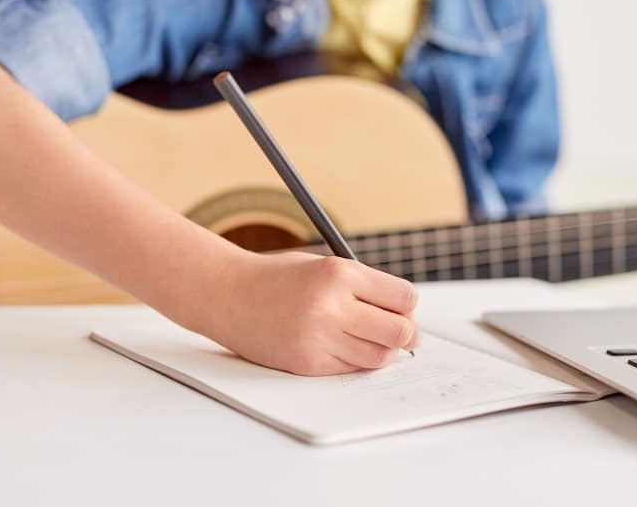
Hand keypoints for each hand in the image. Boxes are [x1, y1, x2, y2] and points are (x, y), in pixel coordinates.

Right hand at [186, 250, 420, 375]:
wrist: (228, 294)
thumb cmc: (281, 278)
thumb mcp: (327, 267)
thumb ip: (365, 289)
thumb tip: (407, 319)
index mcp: (339, 273)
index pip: (404, 298)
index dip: (408, 306)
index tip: (404, 308)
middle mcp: (331, 305)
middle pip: (399, 332)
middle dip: (408, 334)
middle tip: (406, 333)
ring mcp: (318, 337)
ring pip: (380, 356)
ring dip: (385, 351)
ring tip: (374, 340)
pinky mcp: (307, 363)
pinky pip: (351, 369)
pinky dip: (357, 361)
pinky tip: (345, 346)